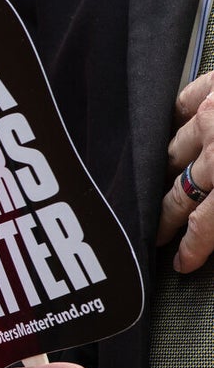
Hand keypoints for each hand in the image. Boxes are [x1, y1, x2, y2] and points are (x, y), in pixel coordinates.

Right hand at [157, 70, 213, 269]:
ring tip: (165, 185)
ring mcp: (213, 115)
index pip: (205, 226)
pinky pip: (182, 105)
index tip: (181, 262)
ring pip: (174, 152)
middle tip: (158, 232)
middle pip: (180, 194)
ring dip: (168, 174)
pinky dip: (176, 122)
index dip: (191, 249)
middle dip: (166, 218)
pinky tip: (177, 131)